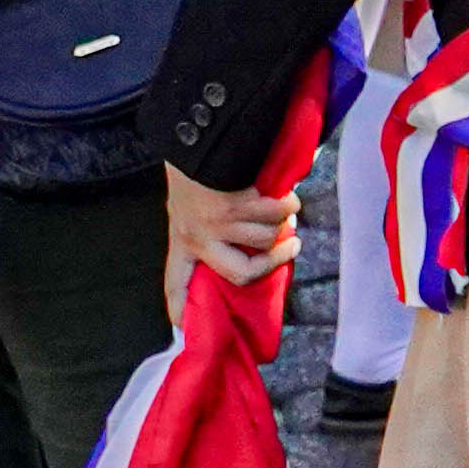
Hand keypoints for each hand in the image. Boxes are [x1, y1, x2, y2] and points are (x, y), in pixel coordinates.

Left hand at [161, 169, 294, 323]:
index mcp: (182, 240)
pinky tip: (286, 196)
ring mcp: (216, 222)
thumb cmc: (194, 171)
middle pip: (243, 273)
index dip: (181, 308)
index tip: (183, 330)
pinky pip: (276, 214)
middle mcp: (197, 236)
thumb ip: (214, 231)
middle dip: (273, 262)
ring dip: (284, 222)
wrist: (192, 138)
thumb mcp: (192, 206)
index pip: (177, 282)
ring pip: (267, 238)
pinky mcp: (234, 204)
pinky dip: (288, 204)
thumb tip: (257, 252)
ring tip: (286, 208)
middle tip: (291, 247)